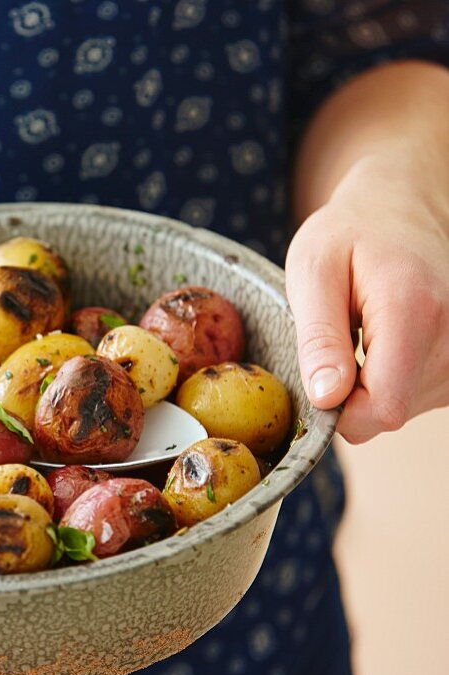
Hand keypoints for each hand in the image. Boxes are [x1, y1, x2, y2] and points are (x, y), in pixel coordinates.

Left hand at [287, 148, 448, 442]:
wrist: (402, 206)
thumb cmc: (349, 232)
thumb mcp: (313, 270)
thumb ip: (318, 337)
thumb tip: (326, 398)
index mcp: (415, 311)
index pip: (384, 407)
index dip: (340, 412)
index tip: (317, 378)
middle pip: (391, 411)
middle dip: (351, 393)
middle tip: (338, 336)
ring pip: (404, 408)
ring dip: (371, 383)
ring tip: (363, 329)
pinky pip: (418, 395)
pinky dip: (391, 377)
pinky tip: (384, 337)